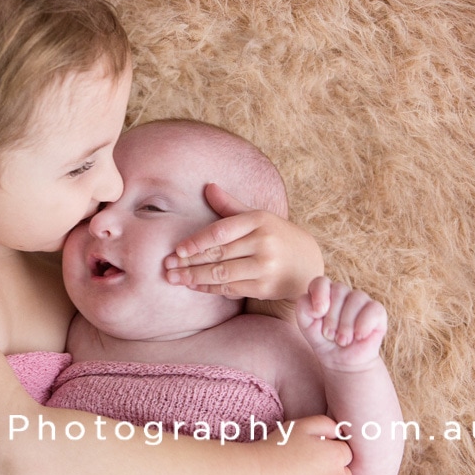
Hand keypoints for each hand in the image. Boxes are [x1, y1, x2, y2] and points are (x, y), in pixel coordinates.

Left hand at [163, 183, 323, 301]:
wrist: (306, 262)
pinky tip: (193, 286)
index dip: (197, 241)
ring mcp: (266, 267)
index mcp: (259, 220)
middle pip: (219, 254)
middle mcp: (264, 243)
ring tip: (174, 278)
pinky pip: (231, 288)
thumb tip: (208, 187)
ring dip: (194, 276)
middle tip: (167, 265)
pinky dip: (209, 288)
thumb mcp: (256, 216)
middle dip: (189, 261)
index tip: (177, 249)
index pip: (222, 231)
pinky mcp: (265, 287)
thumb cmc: (274, 235)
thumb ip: (230, 206)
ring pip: (222, 273)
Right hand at [254, 415, 371, 474]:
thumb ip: (325, 423)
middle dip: (332, 465)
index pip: (344, 450)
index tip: (312, 449)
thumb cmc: (276, 450)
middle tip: (308, 463)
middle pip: (344, 469)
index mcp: (336, 454)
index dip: (329, 448)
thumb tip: (340, 431)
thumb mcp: (299, 426)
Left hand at [296, 277, 387, 372]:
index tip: (318, 314)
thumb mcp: (306, 325)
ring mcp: (361, 300)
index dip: (319, 294)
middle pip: (339, 290)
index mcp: (324, 291)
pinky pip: (373, 309)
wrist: (342, 360)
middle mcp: (343, 292)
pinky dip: (363, 325)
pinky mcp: (377, 311)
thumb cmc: (323, 339)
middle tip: (330, 335)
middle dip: (332, 317)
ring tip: (342, 340)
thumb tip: (320, 305)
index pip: (321, 282)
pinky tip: (358, 337)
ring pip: (356, 298)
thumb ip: (303, 308)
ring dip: (346, 324)